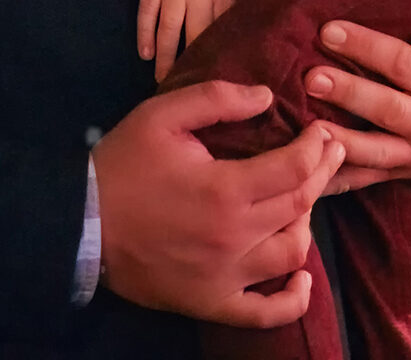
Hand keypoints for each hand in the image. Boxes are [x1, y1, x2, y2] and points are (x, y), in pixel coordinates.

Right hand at [95, 81, 343, 326]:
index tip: (321, 132)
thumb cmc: (122, 165)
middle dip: (321, 174)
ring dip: (306, 224)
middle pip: (300, 205)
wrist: (80, 223)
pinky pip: (264, 313)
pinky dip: (292, 300)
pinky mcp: (210, 302)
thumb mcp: (162, 116)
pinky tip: (301, 279)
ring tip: (302, 201)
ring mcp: (225, 276)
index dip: (317, 147)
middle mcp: (234, 237)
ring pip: (292, 253)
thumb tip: (266, 97)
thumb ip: (216, 100)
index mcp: (225, 190)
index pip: (295, 168)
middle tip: (330, 153)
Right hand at [137, 0, 246, 80]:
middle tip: (189, 97)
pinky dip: (145, 33)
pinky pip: (146, 11)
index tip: (220, 87)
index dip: (220, 62)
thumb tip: (240, 25)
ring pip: (168, 33)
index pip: (222, 36)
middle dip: (192, 70)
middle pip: (194, 40)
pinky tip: (145, 53)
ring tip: (164, 86)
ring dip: (166, 60)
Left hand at [305, 12, 410, 195]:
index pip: (404, 64)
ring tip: (308, 129)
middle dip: (347, 93)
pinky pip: (370, 179)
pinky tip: (313, 174)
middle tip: (311, 78)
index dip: (366, 47)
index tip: (329, 31)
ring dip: (341, 141)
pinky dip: (341, 180)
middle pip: (387, 109)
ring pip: (377, 151)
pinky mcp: (405, 171)